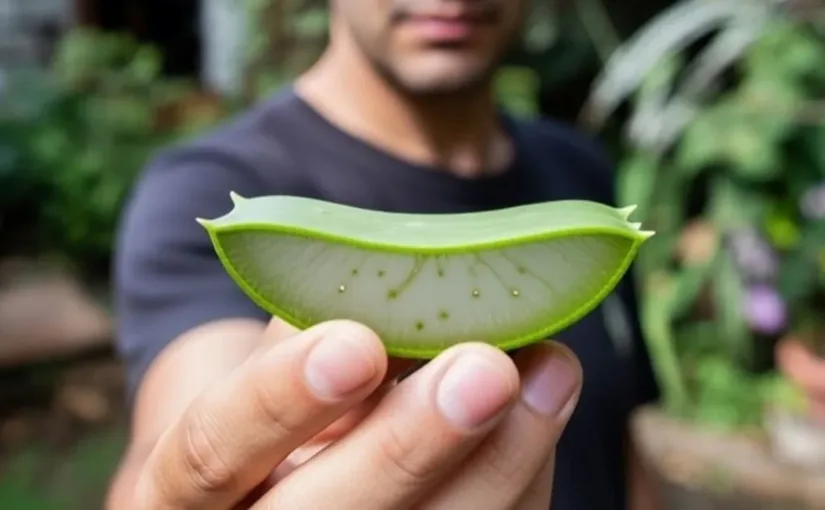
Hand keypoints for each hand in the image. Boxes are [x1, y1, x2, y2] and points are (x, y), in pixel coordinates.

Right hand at [133, 318, 581, 509]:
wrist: (279, 477)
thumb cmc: (279, 399)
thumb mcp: (270, 362)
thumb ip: (314, 328)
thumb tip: (415, 279)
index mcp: (184, 488)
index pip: (213, 452)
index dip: (279, 400)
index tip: (356, 343)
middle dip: (409, 446)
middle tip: (487, 369)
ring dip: (498, 462)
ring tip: (551, 372)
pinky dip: (519, 481)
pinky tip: (546, 412)